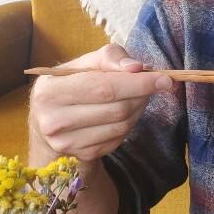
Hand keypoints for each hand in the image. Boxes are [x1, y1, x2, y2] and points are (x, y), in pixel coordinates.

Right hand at [29, 44, 173, 162]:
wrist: (50, 119)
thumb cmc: (73, 83)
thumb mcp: (85, 63)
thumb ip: (111, 57)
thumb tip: (137, 67)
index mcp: (50, 91)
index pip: (104, 88)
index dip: (138, 84)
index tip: (164, 79)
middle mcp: (53, 121)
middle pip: (117, 110)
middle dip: (142, 95)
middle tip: (152, 84)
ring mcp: (66, 143)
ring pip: (121, 127)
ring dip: (138, 110)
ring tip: (136, 96)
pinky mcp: (81, 156)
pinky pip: (118, 140)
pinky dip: (128, 125)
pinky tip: (124, 113)